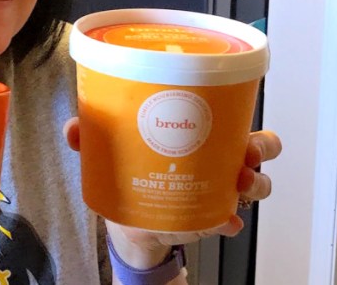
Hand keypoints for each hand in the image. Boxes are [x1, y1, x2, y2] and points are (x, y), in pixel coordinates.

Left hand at [62, 118, 281, 266]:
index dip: (246, 113)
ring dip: (256, 182)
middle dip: (260, 147)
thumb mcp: (114, 149)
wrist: (130, 218)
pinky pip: (233, 221)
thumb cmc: (132, 170)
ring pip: (259, 182)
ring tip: (239, 184)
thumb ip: (92, 136)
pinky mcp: (213, 218)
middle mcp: (220, 157)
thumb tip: (74, 129)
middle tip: (245, 153)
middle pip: (262, 146)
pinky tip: (223, 223)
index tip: (238, 117)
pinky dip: (230, 222)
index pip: (239, 116)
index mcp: (202, 130)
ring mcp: (221, 188)